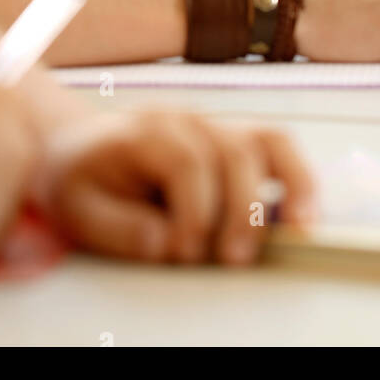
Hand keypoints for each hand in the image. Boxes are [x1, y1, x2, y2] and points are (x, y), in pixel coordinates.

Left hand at [36, 110, 316, 265]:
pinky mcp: (234, 140)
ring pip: (267, 139)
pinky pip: (277, 147)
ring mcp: (215, 124)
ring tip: (297, 231)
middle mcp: (187, 119)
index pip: (185, 161)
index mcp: (144, 129)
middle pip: (233, 149)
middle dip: (239, 208)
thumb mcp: (78, 208)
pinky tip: (304, 214)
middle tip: (232, 259)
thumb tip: (166, 244)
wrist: (75, 146)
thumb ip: (118, 229)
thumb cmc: (79, 180)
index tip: (184, 252)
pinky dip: (298, 177)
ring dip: (288, 185)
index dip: (194, 209)